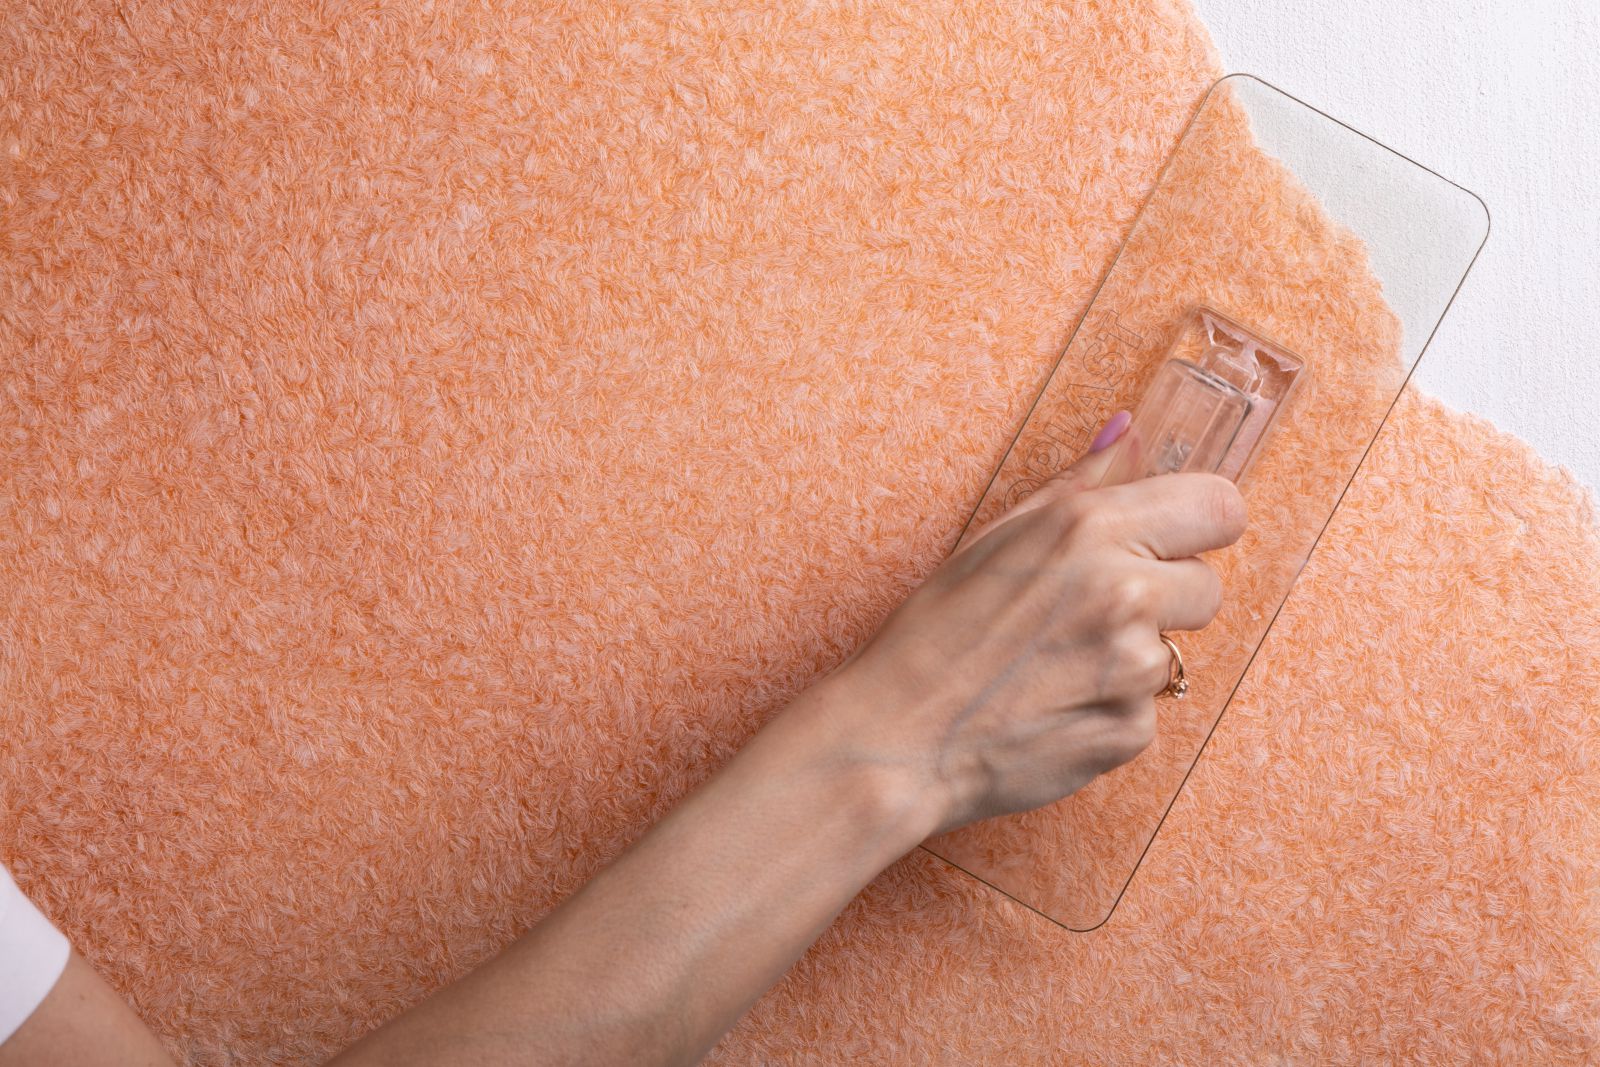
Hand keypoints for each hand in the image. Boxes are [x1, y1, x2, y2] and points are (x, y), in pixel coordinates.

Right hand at [803, 435, 1247, 837]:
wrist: (898, 736)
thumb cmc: (934, 634)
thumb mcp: (997, 538)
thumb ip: (1079, 484)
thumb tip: (1129, 430)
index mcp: (1088, 527)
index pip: (1221, 507)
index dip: (1198, 526)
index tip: (1172, 542)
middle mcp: (1123, 590)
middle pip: (1208, 587)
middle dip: (1164, 599)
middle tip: (1090, 615)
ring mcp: (1131, 667)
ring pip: (1171, 654)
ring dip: (1128, 660)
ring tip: (1053, 667)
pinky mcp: (1129, 731)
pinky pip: (1144, 712)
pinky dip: (1107, 712)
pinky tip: (1050, 708)